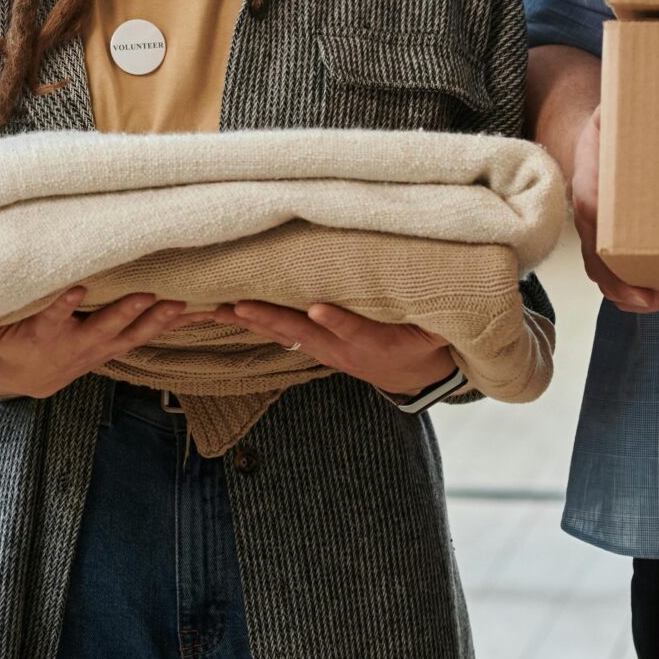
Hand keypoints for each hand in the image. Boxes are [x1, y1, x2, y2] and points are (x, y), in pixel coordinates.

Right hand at [0, 288, 187, 399]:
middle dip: (126, 311)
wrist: (26, 379)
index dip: (63, 304)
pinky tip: (194, 313)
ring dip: (156, 321)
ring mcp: (98, 349)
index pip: (52, 317)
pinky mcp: (114, 348)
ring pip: (132, 335)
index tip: (75, 289)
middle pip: (103, 327)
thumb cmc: (7, 342)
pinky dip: (169, 325)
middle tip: (148, 295)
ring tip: (181, 305)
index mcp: (42, 335)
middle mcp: (75, 344)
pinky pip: (145, 336)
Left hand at [225, 301, 456, 395]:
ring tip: (217, 307)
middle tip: (238, 305)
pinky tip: (224, 310)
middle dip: (270, 318)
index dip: (338, 322)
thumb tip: (441, 283)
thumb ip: (434, 313)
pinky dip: (253, 321)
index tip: (318, 309)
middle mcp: (344, 350)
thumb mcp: (438, 331)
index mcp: (378, 344)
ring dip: (251, 321)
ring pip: (284, 333)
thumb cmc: (426, 341)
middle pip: (304, 333)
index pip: (357, 331)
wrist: (411, 375)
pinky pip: (279, 333)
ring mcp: (325, 349)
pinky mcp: (314, 346)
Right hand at [566, 105, 658, 314]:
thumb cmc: (617, 123)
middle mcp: (585, 205)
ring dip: (629, 293)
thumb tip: (651, 105)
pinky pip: (605, 273)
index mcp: (589, 170)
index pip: (590, 205)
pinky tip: (658, 294)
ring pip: (598, 272)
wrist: (595, 139)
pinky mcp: (600, 240)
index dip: (609, 237)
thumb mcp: (618, 108)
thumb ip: (625, 110)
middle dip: (626, 282)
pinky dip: (628, 291)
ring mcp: (590, 227)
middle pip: (593, 254)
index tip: (638, 255)